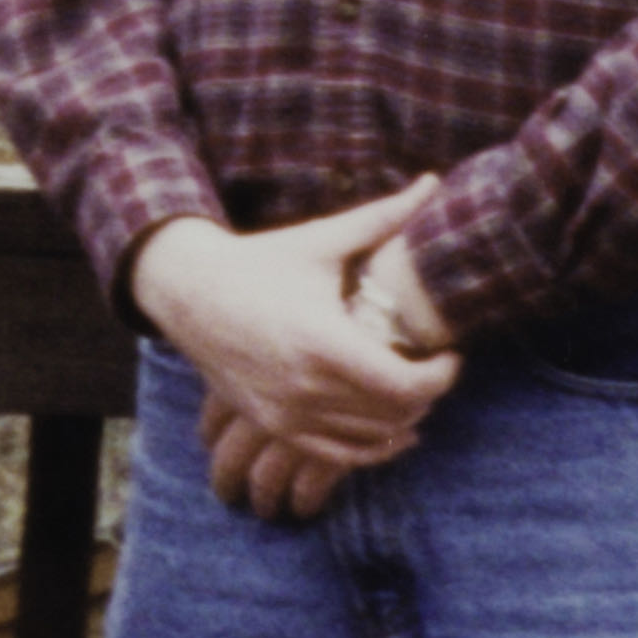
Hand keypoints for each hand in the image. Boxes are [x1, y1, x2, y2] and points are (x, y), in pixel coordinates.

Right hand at [130, 182, 457, 517]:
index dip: (441, 377)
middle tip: (434, 367)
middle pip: (394, 414)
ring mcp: (285, 412)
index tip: (450, 355)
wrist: (187, 292)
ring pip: (370, 439)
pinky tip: (390, 429)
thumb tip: (433, 182)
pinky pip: (337, 455)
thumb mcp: (320, 241)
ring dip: (402, 420)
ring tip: (411, 389)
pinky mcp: (272, 425)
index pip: (404, 385)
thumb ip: (382, 217)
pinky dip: (370, 448)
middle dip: (427, 394)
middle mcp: (303, 385)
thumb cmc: (259, 262)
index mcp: (321, 341)